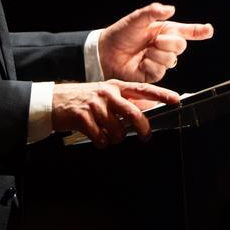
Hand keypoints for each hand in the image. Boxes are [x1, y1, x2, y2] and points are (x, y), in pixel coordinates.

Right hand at [51, 80, 179, 146]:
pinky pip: (101, 138)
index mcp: (115, 87)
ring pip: (118, 130)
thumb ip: (125, 102)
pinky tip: (95, 136)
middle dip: (143, 128)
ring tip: (107, 133)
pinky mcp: (83, 118)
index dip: (161, 95)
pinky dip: (101, 142)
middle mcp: (107, 94)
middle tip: (145, 136)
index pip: (143, 89)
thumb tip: (146, 112)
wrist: (53, 101)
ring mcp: (95, 106)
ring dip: (115, 138)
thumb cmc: (83, 99)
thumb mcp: (106, 95)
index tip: (176, 100)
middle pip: (133, 113)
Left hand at [99, 3, 213, 82]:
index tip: (209, 30)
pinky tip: (141, 62)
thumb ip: (153, 12)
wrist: (105, 52)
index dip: (199, 31)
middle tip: (155, 40)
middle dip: (170, 42)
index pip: (186, 31)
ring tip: (145, 51)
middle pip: (181, 46)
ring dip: (157, 53)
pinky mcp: (153, 74)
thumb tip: (171, 9)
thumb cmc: (120, 34)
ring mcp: (160, 61)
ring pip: (171, 59)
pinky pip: (160, 70)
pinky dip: (151, 64)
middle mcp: (164, 46)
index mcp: (164, 31)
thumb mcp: (136, 19)